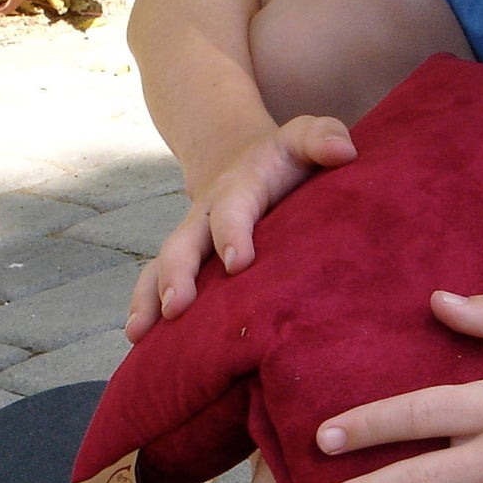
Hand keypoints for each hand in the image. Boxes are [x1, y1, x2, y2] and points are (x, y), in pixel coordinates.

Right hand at [125, 114, 356, 338]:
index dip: (232, 234)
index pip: (232, 210)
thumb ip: (322, 137)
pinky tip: (141, 345)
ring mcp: (190, 240)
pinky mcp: (184, 263)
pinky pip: (155, 284)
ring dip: (148, 300)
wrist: (236, 155)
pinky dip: (145, 311)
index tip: (238, 264)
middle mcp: (205, 215)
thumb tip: (343, 152)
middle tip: (176, 307)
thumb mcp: (303, 138)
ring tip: (139, 335)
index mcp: (238, 188)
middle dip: (177, 275)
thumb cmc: (282, 158)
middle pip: (183, 243)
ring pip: (161, 267)